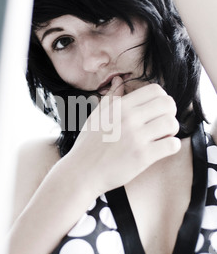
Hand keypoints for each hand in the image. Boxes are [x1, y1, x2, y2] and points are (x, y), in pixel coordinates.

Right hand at [68, 77, 180, 195]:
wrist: (81, 173)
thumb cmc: (88, 146)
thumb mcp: (96, 116)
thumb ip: (111, 97)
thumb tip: (119, 80)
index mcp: (120, 107)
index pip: (155, 90)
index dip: (162, 99)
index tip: (157, 111)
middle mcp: (129, 119)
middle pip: (168, 104)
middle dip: (170, 113)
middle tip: (163, 124)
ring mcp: (136, 137)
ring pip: (172, 123)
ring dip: (172, 131)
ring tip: (163, 137)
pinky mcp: (143, 156)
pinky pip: (172, 145)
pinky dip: (172, 146)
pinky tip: (162, 149)